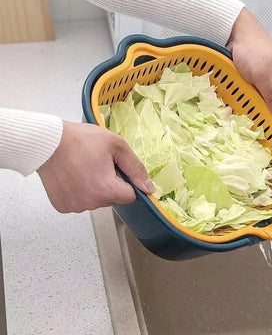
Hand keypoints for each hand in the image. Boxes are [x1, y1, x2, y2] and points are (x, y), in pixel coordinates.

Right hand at [38, 121, 154, 212]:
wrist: (48, 141)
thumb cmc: (82, 140)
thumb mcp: (116, 146)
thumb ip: (136, 168)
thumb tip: (149, 188)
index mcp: (106, 190)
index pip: (130, 196)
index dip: (127, 181)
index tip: (116, 168)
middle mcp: (90, 203)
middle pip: (113, 199)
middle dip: (111, 185)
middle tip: (99, 165)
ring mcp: (74, 207)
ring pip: (97, 201)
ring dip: (95, 189)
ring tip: (85, 169)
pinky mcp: (62, 206)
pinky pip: (80, 202)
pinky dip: (80, 192)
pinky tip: (74, 176)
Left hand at [226, 8, 271, 120]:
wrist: (236, 32)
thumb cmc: (252, 48)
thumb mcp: (263, 76)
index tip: (260, 120)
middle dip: (260, 106)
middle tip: (249, 103)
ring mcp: (268, 79)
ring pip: (261, 99)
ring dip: (252, 99)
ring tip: (244, 92)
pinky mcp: (256, 78)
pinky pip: (253, 91)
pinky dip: (246, 92)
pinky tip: (241, 89)